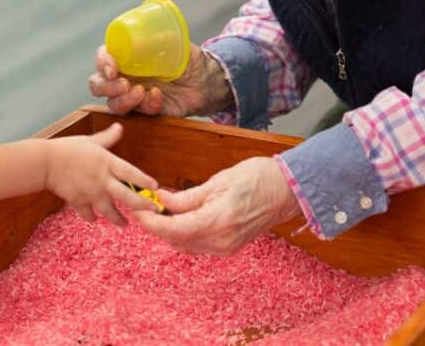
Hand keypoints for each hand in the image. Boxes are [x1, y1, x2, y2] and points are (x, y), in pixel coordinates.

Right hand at [44, 122, 158, 225]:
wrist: (46, 162)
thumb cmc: (69, 148)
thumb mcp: (91, 141)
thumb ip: (108, 138)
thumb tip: (119, 127)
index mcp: (107, 163)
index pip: (131, 173)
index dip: (144, 180)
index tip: (156, 187)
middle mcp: (102, 180)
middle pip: (126, 196)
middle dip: (141, 205)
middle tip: (153, 211)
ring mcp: (91, 193)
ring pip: (109, 211)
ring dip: (118, 219)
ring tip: (124, 225)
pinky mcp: (79, 202)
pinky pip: (89, 214)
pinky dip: (92, 218)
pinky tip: (95, 220)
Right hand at [88, 43, 232, 117]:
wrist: (206, 81)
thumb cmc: (186, 59)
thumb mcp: (175, 44)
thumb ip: (158, 40)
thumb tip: (144, 37)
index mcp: (126, 57)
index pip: (103, 57)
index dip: (102, 62)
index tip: (112, 68)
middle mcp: (124, 76)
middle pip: (98, 85)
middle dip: (106, 87)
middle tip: (125, 84)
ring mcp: (133, 96)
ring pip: (113, 104)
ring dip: (123, 100)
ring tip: (141, 93)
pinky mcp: (145, 111)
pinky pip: (138, 114)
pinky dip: (147, 106)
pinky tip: (159, 98)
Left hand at [132, 157, 301, 254]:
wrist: (287, 190)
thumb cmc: (256, 177)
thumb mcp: (218, 180)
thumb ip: (187, 196)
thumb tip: (162, 200)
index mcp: (217, 221)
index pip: (173, 229)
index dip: (150, 221)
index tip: (137, 208)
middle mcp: (220, 241)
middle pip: (176, 240)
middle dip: (156, 226)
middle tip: (144, 206)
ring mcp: (226, 248)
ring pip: (186, 245)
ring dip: (169, 231)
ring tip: (159, 210)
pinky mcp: (229, 248)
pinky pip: (199, 245)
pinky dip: (184, 234)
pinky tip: (179, 218)